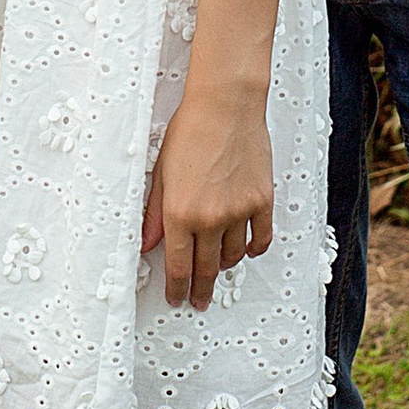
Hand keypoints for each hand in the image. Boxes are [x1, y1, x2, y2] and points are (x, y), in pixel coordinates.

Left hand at [143, 88, 274, 310]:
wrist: (226, 106)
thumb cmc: (189, 132)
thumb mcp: (161, 173)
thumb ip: (155, 214)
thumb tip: (147, 244)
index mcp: (180, 213)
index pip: (177, 265)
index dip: (177, 287)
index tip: (178, 297)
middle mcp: (210, 218)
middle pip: (206, 268)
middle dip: (200, 289)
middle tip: (199, 301)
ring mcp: (239, 211)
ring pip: (232, 256)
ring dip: (223, 267)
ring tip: (218, 268)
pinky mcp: (262, 200)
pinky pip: (260, 238)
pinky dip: (252, 249)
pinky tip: (245, 251)